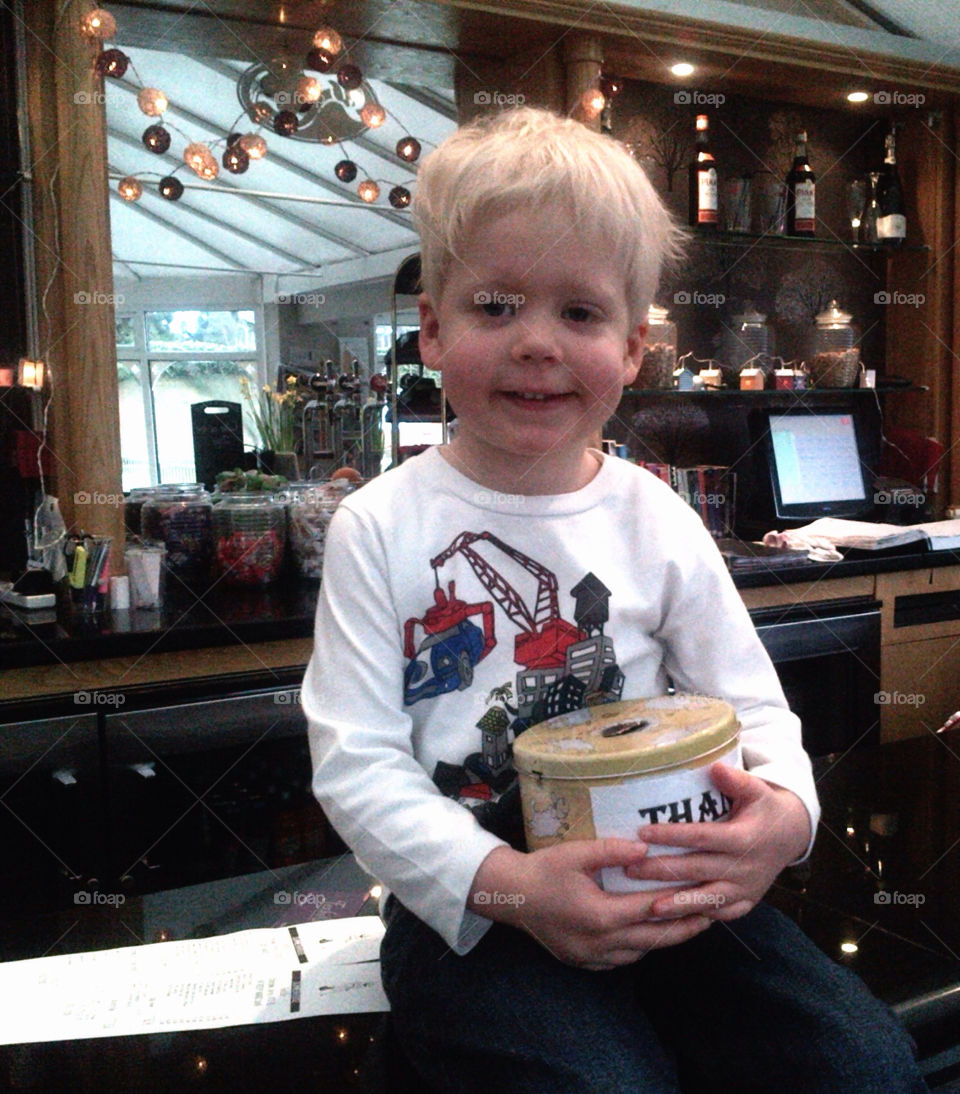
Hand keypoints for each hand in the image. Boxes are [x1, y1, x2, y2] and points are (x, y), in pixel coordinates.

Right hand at [469, 839, 712, 969]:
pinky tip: (652, 934)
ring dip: (666, 938)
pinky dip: (642, 946)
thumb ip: (612, 850)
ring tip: (689, 923)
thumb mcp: (576, 853)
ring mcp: (593, 957)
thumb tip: (647, 848)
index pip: (652, 909)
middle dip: (685, 927)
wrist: (511, 897)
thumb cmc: (544, 870)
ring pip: (641, 951)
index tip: (705, 893)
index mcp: (601, 916)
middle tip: (712, 915)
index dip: (681, 901)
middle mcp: (601, 943)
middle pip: (654, 938)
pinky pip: (623, 959)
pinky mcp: (585, 962)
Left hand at [628, 763, 811, 922]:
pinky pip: (720, 914)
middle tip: (630, 870)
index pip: (702, 837)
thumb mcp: (757, 790)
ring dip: (677, 904)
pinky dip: (697, 918)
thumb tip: (714, 767)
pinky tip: (674, 920)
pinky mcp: (746, 903)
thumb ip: (736, 781)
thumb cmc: (764, 808)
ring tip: (648, 906)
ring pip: (707, 899)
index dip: (673, 835)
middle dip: (663, 871)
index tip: (643, 832)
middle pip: (697, 870)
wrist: (791, 836)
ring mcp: (745, 889)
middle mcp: (744, 867)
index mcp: (743, 838)